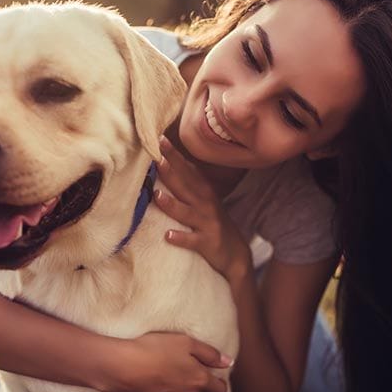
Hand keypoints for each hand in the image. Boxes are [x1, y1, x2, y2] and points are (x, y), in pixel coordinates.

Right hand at [111, 332, 232, 391]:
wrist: (124, 367)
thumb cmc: (154, 349)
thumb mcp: (185, 342)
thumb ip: (210, 353)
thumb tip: (228, 362)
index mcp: (200, 380)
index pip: (220, 390)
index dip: (218, 384)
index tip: (212, 377)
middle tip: (192, 381)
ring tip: (176, 389)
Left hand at [154, 136, 251, 281]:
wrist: (235, 252)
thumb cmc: (212, 221)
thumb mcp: (203, 198)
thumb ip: (188, 181)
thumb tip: (167, 160)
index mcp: (203, 190)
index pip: (186, 169)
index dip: (174, 155)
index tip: (160, 140)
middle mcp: (205, 204)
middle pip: (185, 185)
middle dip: (171, 171)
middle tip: (156, 159)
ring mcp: (206, 223)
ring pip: (186, 212)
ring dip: (172, 204)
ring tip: (157, 196)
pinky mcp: (207, 243)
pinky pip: (192, 241)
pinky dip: (181, 238)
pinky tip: (168, 235)